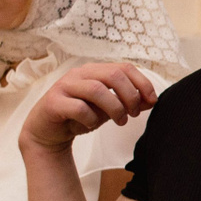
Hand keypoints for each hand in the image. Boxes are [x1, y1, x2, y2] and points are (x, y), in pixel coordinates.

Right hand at [20, 62, 157, 156]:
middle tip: (133, 114)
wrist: (48, 132)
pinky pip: (78, 107)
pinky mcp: (53, 102)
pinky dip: (91, 118)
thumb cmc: (79, 117)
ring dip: (114, 108)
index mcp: (95, 71)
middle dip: (130, 96)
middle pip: (113, 75)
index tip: (152, 100)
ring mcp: (64, 86)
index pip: (124, 67)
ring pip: (96, 89)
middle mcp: (79, 74)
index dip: (142, 83)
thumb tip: (152, 100)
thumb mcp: (109, 109)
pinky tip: (92, 124)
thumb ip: (128, 102)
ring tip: (120, 121)